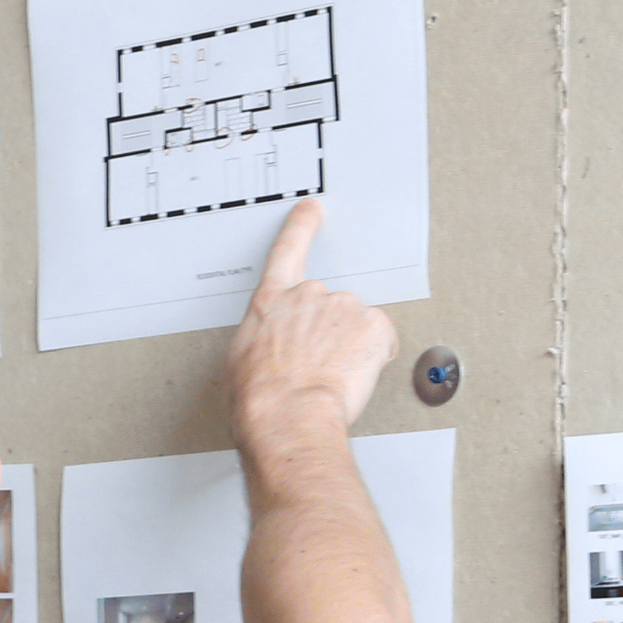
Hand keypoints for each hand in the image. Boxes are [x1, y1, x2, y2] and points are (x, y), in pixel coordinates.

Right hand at [225, 199, 394, 442]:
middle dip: (330, 330)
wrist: (286, 412)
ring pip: (357, 324)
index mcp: (273, 301)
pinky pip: (382, 339)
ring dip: (351, 347)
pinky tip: (354, 374)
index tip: (311, 210)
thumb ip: (262, 336)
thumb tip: (268, 347)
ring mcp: (344, 307)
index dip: (301, 227)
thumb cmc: (260, 394)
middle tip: (319, 362)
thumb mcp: (241, 358)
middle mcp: (310, 295)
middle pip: (330, 305)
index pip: (288, 250)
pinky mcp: (373, 326)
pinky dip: (375, 356)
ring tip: (333, 374)